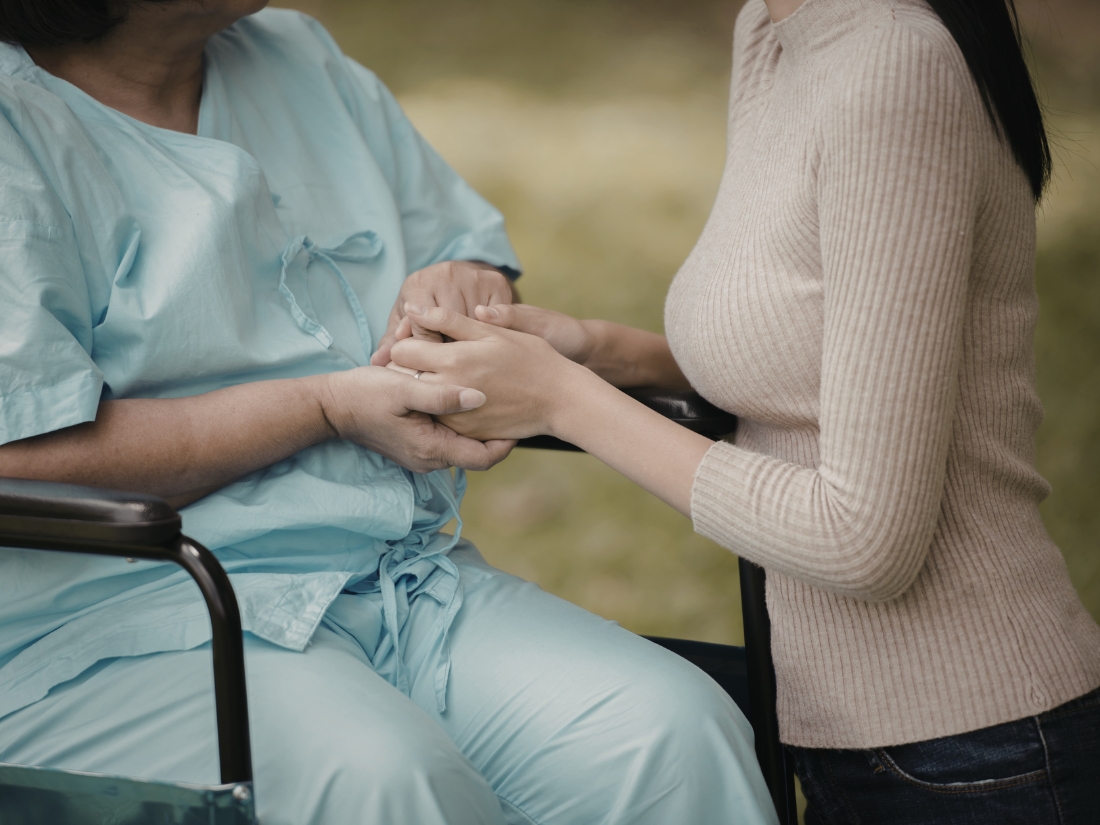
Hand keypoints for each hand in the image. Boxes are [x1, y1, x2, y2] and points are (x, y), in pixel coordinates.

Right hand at [320, 365, 514, 471]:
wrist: (333, 405)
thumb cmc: (366, 394)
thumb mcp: (404, 390)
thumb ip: (442, 395)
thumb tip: (481, 398)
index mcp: (432, 448)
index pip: (484, 458)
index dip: (507, 442)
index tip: (519, 419)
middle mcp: (430, 458)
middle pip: (478, 451)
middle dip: (497, 430)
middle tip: (513, 403)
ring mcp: (423, 453)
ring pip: (464, 443)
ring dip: (479, 424)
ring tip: (495, 397)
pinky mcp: (418, 442)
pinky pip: (450, 437)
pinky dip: (462, 421)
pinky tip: (466, 398)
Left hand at [370, 261, 516, 366]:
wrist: (461, 279)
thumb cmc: (428, 305)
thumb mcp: (409, 319)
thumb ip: (393, 341)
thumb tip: (377, 361)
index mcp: (418, 283)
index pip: (422, 328)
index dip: (426, 351)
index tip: (431, 366)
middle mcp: (446, 274)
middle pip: (449, 327)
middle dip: (449, 349)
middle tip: (450, 367)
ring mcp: (473, 276)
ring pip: (473, 325)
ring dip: (471, 345)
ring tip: (467, 359)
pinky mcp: (496, 281)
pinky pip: (494, 319)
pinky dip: (489, 334)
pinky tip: (483, 343)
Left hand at [389, 306, 586, 441]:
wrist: (560, 399)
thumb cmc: (530, 358)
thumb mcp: (491, 332)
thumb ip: (447, 319)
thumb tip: (412, 307)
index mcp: (452, 360)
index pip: (399, 351)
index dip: (406, 342)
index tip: (421, 341)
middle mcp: (447, 391)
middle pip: (403, 378)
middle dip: (408, 367)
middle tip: (428, 360)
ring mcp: (455, 416)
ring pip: (417, 400)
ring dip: (422, 388)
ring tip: (446, 378)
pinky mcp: (465, 432)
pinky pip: (438, 418)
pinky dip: (440, 407)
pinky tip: (459, 397)